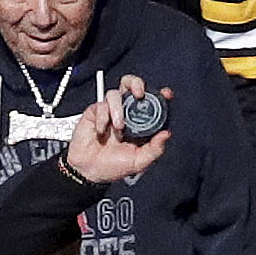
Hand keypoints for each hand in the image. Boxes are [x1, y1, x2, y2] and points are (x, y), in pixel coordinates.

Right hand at [60, 78, 174, 186]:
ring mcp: (110, 112)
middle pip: (131, 85)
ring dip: (118, 109)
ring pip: (115, 93)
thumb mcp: (139, 162)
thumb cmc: (112, 167)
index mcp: (139, 124)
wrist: (89, 170)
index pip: (151, 103)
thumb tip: (166, 134)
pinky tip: (102, 131)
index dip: (160, 95)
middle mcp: (126, 114)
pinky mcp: (96, 112)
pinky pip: (101, 105)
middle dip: (136, 84)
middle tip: (139, 94)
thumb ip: (154, 149)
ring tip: (118, 128)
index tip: (165, 94)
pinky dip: (103, 118)